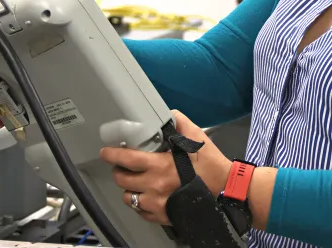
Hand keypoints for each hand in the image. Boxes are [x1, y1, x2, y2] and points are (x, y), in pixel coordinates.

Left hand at [101, 110, 230, 225]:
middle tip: (123, 166)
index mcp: (160, 166)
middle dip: (119, 171)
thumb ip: (180, 123)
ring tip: (135, 183)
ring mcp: (156, 204)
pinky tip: (147, 196)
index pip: (127, 159)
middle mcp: (154, 186)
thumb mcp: (197, 138)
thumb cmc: (211, 165)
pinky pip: (141, 212)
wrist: (225, 191)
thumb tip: (169, 115)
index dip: (112, 155)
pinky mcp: (163, 216)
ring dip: (129, 189)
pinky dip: (140, 204)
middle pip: (122, 180)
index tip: (106, 152)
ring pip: (128, 198)